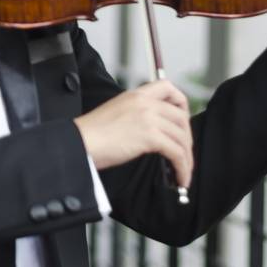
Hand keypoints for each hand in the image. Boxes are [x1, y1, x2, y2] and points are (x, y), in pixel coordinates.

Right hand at [73, 80, 193, 188]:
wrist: (80, 142)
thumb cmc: (91, 135)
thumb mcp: (115, 113)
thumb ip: (135, 115)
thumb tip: (153, 132)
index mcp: (135, 95)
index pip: (168, 88)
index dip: (181, 104)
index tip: (182, 120)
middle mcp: (145, 102)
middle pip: (181, 117)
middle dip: (187, 139)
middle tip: (184, 154)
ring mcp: (148, 118)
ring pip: (182, 138)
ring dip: (186, 159)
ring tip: (183, 173)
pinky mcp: (150, 136)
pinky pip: (177, 153)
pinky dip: (183, 168)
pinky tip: (180, 178)